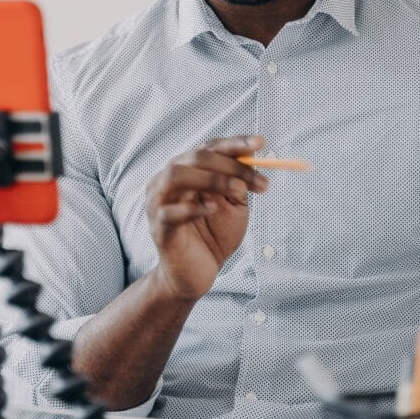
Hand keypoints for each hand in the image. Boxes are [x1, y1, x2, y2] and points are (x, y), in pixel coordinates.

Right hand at [145, 135, 269, 300]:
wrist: (195, 275)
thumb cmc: (212, 237)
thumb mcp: (233, 206)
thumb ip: (238, 183)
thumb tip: (252, 158)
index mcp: (186, 171)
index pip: (208, 147)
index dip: (235, 143)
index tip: (260, 143)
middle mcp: (167, 181)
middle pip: (195, 158)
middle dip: (231, 165)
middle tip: (258, 181)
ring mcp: (158, 203)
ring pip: (177, 176)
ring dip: (212, 179)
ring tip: (238, 191)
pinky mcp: (159, 228)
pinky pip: (171, 212)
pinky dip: (194, 208)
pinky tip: (213, 209)